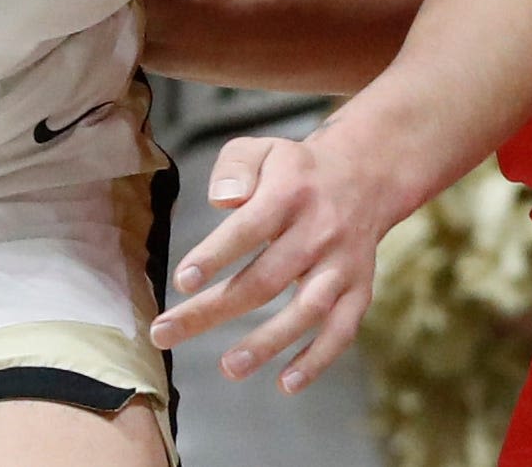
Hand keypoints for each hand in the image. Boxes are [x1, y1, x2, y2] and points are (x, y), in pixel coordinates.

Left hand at [150, 131, 399, 394]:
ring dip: (267, 343)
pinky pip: (342, 331)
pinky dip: (317, 359)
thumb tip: (221, 200)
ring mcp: (342, 264)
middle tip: (166, 333)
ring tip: (228, 367)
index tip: (182, 281)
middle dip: (213, 311)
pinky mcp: (360, 289)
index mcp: (290, 193)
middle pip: (265, 279)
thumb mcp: (263, 149)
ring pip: (306, 310)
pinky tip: (286, 382)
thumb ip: (235, 167)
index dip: (215, 255)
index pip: (248, 228)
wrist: (366, 176)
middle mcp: (319, 230)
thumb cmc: (295, 170)